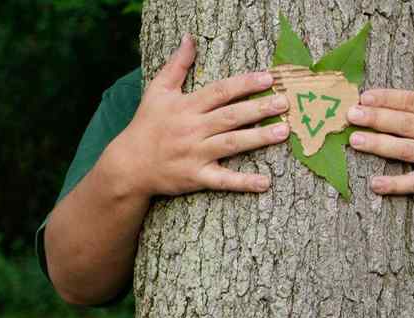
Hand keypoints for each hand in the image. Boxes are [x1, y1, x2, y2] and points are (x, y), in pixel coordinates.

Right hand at [104, 34, 289, 197]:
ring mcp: (195, 154)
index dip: (244, 84)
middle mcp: (192, 129)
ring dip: (258, 138)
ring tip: (283, 131)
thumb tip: (189, 39)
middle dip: (259, 108)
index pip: (220, 91)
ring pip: (231, 144)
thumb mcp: (157, 91)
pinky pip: (223, 180)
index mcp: (186, 106)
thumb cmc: (147, 125)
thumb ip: (177, 65)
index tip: (269, 78)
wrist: (128, 164)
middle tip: (285, 102)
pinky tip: (265, 182)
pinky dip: (243, 182)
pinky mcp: (196, 177)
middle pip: (230, 116)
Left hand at [347, 36, 413, 203]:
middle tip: (351, 114)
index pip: (412, 101)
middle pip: (405, 123)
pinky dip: (395, 185)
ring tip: (354, 141)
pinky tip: (374, 185)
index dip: (388, 98)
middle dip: (377, 117)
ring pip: (405, 150)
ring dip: (379, 146)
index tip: (365, 96)